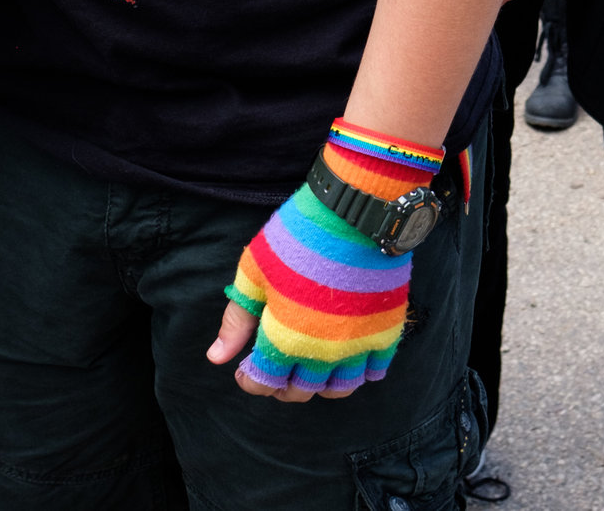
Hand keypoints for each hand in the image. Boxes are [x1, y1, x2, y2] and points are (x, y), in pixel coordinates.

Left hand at [209, 178, 414, 401]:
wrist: (355, 211)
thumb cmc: (297, 236)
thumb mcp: (254, 271)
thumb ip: (237, 319)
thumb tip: (216, 357)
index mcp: (285, 339)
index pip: (263, 382)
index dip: (250, 379)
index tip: (247, 367)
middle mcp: (323, 353)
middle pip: (300, 391)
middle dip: (281, 385)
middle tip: (277, 367)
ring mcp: (358, 345)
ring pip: (339, 389)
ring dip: (321, 385)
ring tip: (311, 367)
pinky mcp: (386, 331)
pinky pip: (376, 371)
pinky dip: (361, 373)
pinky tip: (347, 357)